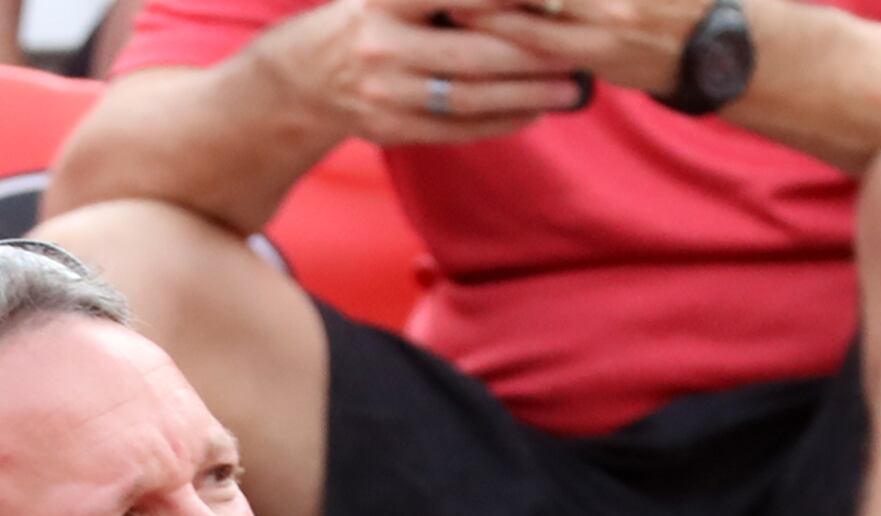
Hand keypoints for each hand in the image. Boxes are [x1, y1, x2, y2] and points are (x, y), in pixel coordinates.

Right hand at [265, 0, 597, 143]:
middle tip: (580, 53)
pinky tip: (532, 114)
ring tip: (569, 90)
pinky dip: (498, 123)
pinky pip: (453, 130)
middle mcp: (382, 44)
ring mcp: (383, 91)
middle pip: (475, 52)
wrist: (300, 78)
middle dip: (535, 56)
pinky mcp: (388, 127)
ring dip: (526, 96)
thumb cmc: (365, 19)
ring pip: (469, 96)